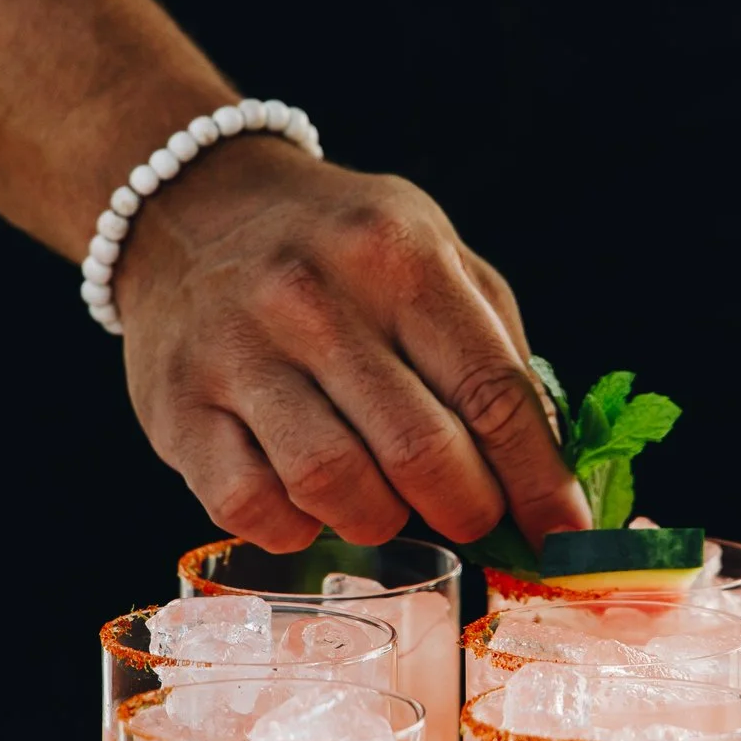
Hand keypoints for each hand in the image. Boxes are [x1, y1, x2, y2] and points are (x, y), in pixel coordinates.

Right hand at [113, 140, 591, 551]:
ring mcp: (236, 352)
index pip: (491, 391)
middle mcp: (313, 297)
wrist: (192, 205)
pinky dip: (298, 527)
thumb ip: (493, 352)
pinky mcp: (176, 407)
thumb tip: (551, 478)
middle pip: (420, 453)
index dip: (539, 480)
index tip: (564, 535)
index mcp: (397, 253)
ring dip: (380, 520)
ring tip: (385, 499)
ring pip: (335, 488)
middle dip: (466, 510)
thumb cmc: (339, 246)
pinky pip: (253, 508)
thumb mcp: (432, 253)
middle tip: (470, 516)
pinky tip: (310, 501)